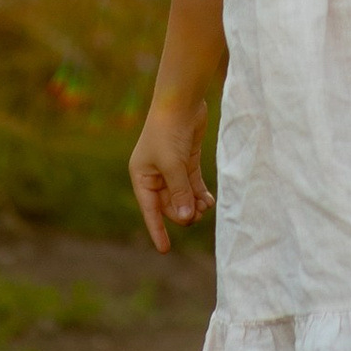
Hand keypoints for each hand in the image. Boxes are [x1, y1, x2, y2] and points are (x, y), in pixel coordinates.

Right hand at [129, 100, 213, 253]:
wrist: (181, 100)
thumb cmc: (169, 132)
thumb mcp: (173, 166)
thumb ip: (180, 193)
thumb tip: (185, 219)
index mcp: (142, 176)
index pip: (150, 209)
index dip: (157, 229)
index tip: (165, 250)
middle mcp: (154, 174)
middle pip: (169, 204)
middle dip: (183, 212)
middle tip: (197, 215)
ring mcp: (171, 167)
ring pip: (182, 195)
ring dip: (193, 204)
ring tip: (205, 207)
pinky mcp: (186, 160)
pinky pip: (192, 184)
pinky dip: (199, 193)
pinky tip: (208, 201)